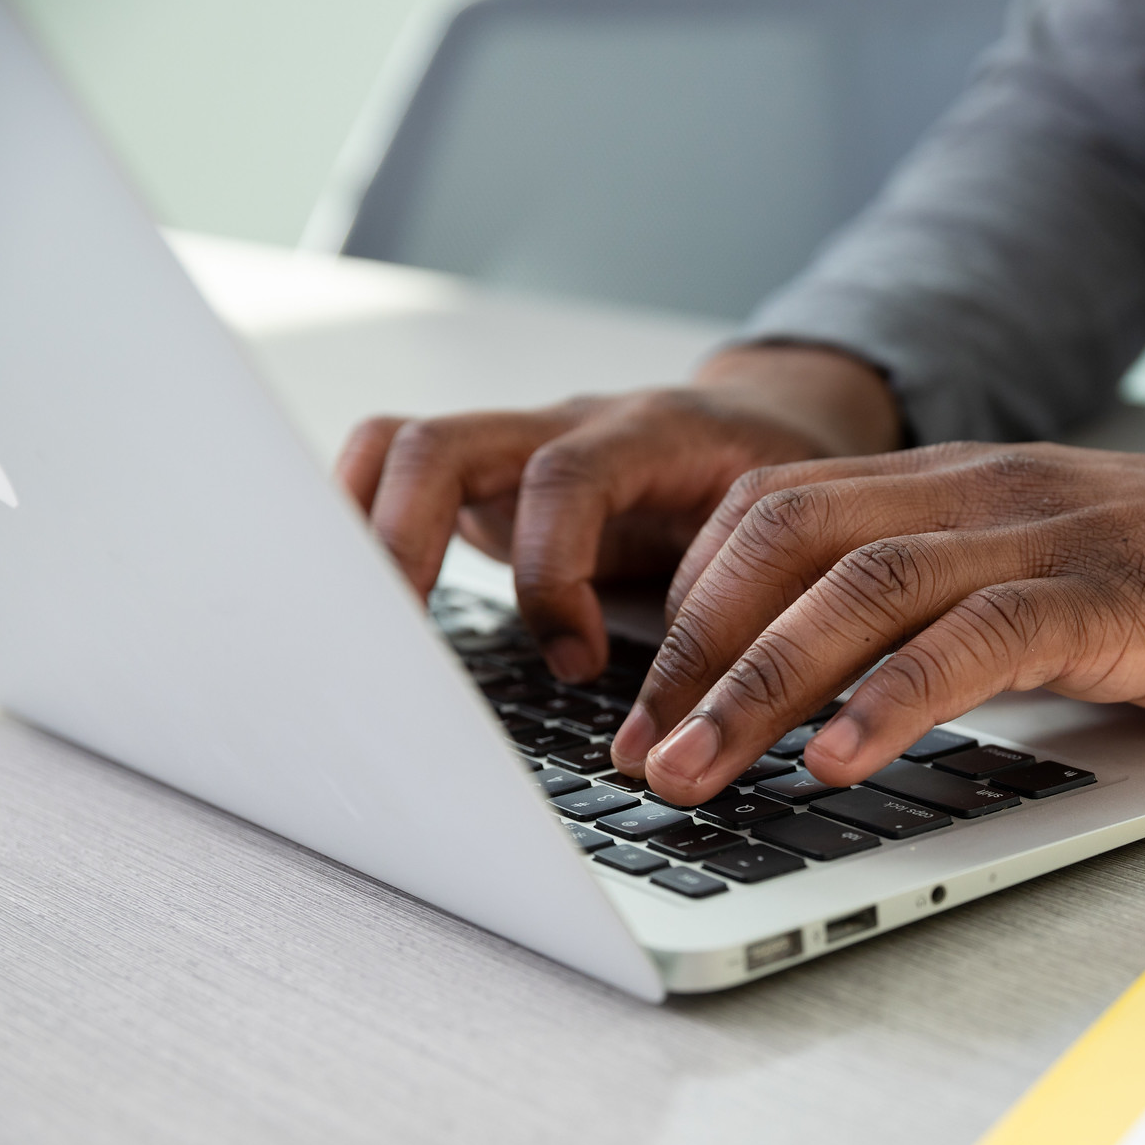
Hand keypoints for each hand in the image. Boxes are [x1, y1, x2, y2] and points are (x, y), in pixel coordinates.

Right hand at [334, 344, 901, 680]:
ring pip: (402, 449)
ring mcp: (515, 447)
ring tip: (364, 633)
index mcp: (649, 434)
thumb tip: (703, 718)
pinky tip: (364, 601)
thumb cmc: (775, 498)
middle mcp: (565, 427)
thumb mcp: (780, 545)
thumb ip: (742, 606)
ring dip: (369, 537)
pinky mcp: (487, 478)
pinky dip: (365, 524)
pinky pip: (396, 469)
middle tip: (404, 652)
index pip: (566, 480)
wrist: (770, 426)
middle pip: (441, 445)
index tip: (576, 664)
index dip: (554, 575)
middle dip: (405, 548)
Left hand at [613, 436, 1144, 804]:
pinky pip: (977, 635)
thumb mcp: (1038, 575)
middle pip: (782, 542)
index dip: (688, 605)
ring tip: (693, 770)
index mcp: (949, 484)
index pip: (770, 515)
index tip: (643, 700)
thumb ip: (941, 608)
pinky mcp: (1111, 593)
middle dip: (690, 652)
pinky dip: (893, 697)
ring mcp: (1042, 536)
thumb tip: (829, 697)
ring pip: (859, 586)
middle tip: (637, 751)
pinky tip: (838, 759)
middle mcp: (976, 493)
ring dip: (757, 684)